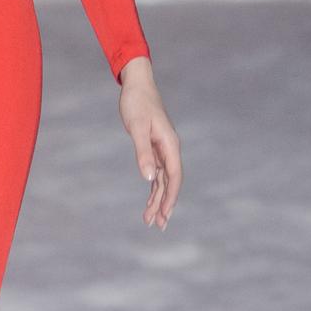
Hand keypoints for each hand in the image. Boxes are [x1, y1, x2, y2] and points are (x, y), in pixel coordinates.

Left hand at [118, 57, 181, 230]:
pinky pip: (157, 172)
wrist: (137, 84)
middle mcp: (170, 149)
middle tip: (157, 225)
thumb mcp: (137, 127)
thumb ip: (143, 152)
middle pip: (170, 182)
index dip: (170, 197)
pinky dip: (153, 187)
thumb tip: (149, 178)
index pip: (174, 177)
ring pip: (163, 180)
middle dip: (165, 204)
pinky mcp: (155, 147)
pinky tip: (149, 200)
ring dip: (158, 199)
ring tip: (150, 220)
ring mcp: (163, 149)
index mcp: (170, 145)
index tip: (164, 215)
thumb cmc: (137, 103)